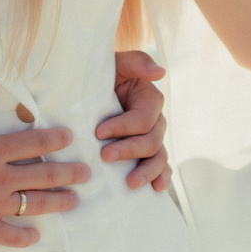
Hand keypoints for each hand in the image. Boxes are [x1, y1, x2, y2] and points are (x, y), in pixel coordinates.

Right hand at [0, 76, 90, 246]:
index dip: (54, 139)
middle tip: (87, 173)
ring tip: (73, 201)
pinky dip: (24, 237)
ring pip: (35, 204)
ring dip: (57, 202)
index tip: (70, 138)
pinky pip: (10, 236)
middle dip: (68, 173)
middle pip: (44, 175)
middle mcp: (2, 179)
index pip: (33, 143)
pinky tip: (36, 237)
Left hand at [97, 52, 170, 190]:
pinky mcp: (145, 152)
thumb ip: (137, 62)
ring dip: (147, 172)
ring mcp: (152, 138)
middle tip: (105, 156)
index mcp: (149, 99)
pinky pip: (160, 166)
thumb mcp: (116, 63)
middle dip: (129, 150)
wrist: (90, 87)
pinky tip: (156, 189)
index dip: (123, 127)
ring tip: (130, 184)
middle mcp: (155, 121)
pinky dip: (160, 177)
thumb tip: (160, 72)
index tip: (98, 133)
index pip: (143, 119)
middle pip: (152, 141)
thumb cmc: (102, 74)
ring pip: (158, 158)